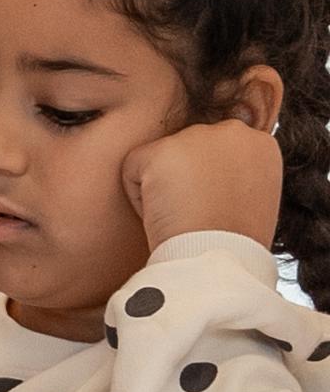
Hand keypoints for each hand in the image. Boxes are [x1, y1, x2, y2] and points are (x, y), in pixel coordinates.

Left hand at [121, 120, 281, 254]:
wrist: (219, 259)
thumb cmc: (233, 241)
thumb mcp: (249, 197)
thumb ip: (232, 172)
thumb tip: (204, 167)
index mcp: (260, 144)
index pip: (215, 151)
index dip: (209, 184)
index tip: (217, 208)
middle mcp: (232, 131)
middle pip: (186, 151)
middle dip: (185, 181)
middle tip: (199, 214)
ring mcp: (196, 136)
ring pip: (159, 159)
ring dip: (163, 189)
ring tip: (185, 216)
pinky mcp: (161, 150)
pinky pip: (132, 169)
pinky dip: (139, 197)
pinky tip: (165, 216)